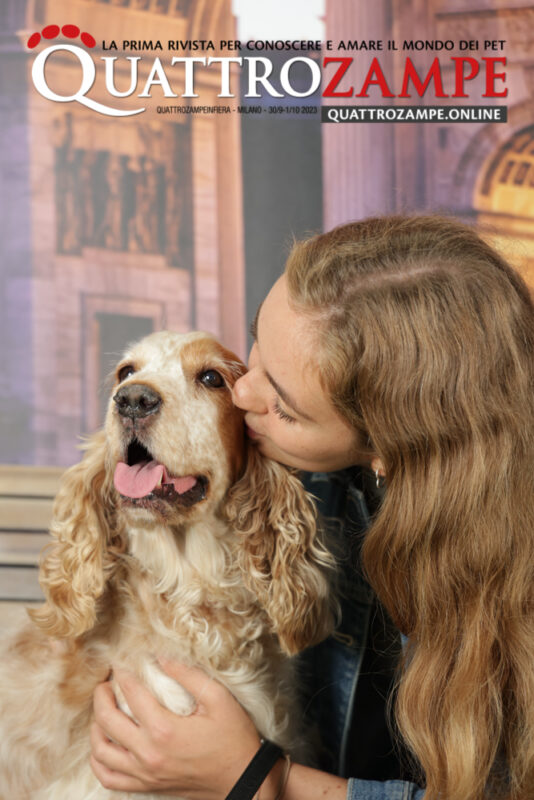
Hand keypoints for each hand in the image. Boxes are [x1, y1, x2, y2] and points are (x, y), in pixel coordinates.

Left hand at [90, 660, 260, 797]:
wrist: (242, 779)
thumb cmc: (233, 738)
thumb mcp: (219, 699)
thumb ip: (189, 675)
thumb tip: (162, 658)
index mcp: (165, 730)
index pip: (132, 694)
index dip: (122, 674)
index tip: (120, 663)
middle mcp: (148, 754)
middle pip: (107, 721)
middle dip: (101, 696)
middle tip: (105, 683)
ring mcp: (145, 773)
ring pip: (101, 752)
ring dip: (96, 727)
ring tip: (102, 711)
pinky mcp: (147, 786)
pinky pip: (109, 778)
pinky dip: (99, 761)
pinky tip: (104, 745)